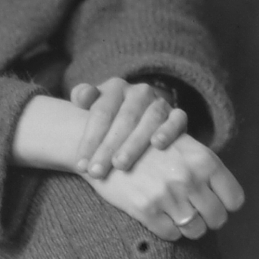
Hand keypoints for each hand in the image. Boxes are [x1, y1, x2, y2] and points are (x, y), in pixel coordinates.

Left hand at [70, 77, 187, 179]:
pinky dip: (168, 130)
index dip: (89, 139)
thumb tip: (82, 96)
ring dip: (134, 144)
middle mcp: (139, 91)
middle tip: (96, 171)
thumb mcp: (92, 105)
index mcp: (116, 87)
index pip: (101, 112)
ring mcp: (160, 102)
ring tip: (120, 165)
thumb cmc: (109, 118)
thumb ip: (82, 96)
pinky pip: (177, 119)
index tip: (81, 165)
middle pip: (123, 119)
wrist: (138, 118)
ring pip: (149, 120)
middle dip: (108, 147)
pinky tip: (157, 145)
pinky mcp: (177, 114)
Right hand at [85, 133, 245, 241]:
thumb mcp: (183, 144)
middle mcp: (190, 178)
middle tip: (197, 213)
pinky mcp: (147, 210)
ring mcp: (168, 195)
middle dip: (209, 219)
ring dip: (189, 226)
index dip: (226, 205)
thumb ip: (205, 167)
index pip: (235, 199)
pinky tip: (160, 215)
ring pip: (196, 230)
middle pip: (218, 219)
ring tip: (178, 213)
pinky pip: (172, 235)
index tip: (216, 203)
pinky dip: (168, 229)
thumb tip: (226, 198)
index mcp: (204, 160)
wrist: (108, 146)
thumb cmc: (149, 144)